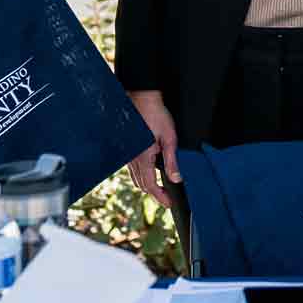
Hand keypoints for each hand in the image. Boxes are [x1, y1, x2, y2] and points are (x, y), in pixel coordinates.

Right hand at [124, 90, 181, 207]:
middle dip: (154, 193)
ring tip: (160, 189)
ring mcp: (128, 154)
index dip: (159, 197)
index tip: (168, 204)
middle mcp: (132, 158)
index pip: (150, 185)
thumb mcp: (169, 137)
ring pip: (135, 178)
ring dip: (147, 185)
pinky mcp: (127, 149)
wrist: (142, 98)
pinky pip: (132, 169)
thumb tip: (176, 179)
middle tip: (166, 198)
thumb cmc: (156, 115)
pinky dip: (141, 176)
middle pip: (141, 184)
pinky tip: (150, 173)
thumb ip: (172, 160)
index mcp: (143, 157)